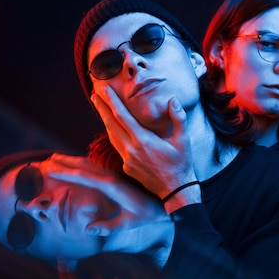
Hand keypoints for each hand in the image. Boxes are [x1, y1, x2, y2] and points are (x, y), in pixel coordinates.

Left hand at [91, 86, 199, 209]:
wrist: (176, 190)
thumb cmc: (181, 164)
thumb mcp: (183, 140)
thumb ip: (178, 118)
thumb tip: (172, 100)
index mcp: (143, 140)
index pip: (122, 116)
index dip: (112, 101)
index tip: (105, 89)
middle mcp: (131, 150)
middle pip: (111, 124)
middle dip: (102, 108)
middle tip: (94, 94)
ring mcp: (127, 160)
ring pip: (112, 137)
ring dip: (105, 121)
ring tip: (100, 108)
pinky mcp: (127, 168)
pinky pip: (118, 148)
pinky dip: (114, 136)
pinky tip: (114, 131)